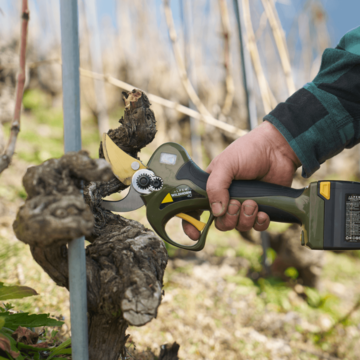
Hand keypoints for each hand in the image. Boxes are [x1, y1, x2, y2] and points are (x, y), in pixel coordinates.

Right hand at [183, 121, 300, 239]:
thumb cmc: (248, 151)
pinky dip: (260, 223)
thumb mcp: (226, 164)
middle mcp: (226, 198)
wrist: (278, 148)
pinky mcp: (262, 208)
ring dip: (245, 219)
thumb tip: (217, 212)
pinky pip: (257, 227)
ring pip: (239, 226)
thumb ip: (216, 187)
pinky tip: (263, 212)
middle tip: (236, 203)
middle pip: (220, 223)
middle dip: (228, 218)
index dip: (192, 224)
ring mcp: (244, 204)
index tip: (195, 234)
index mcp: (212, 187)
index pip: (195, 209)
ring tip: (253, 203)